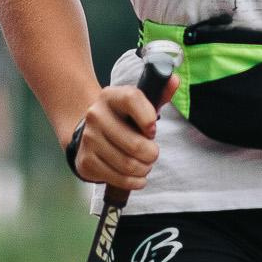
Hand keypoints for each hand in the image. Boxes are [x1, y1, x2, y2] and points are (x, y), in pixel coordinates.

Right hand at [70, 77, 173, 191]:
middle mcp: (96, 115)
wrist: (91, 133)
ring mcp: (89, 139)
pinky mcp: (86, 161)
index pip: (131, 99)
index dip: (147, 117)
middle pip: (134, 143)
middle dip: (151, 154)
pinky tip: (137, 176)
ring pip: (128, 164)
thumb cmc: (123, 119)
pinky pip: (118, 178)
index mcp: (111, 96)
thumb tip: (175, 80)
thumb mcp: (139, 104)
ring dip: (144, 169)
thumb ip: (160, 93)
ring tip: (144, 165)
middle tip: (152, 154)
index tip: (153, 130)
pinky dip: (133, 181)